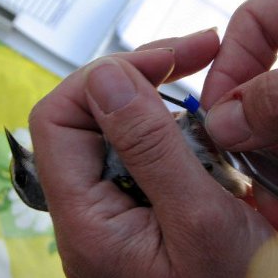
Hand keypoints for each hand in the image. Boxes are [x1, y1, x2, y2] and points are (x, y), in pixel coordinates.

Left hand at [29, 30, 277, 277]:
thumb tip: (108, 79)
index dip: (105, 79)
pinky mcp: (147, 206)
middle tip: (197, 53)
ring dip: (172, 109)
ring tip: (218, 102)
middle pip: (92, 119)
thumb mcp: (203, 221)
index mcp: (89, 224)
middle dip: (143, 79)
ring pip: (127, 131)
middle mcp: (94, 215)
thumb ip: (151, 149)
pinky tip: (217, 134)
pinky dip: (186, 133)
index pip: (59, 122)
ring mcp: (121, 209)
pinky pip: (153, 152)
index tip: (165, 61)